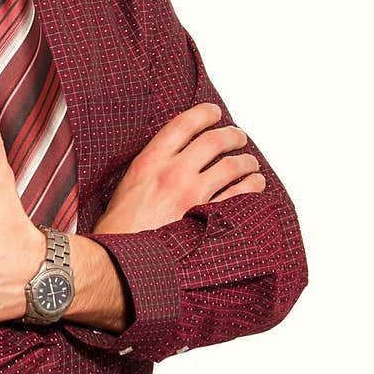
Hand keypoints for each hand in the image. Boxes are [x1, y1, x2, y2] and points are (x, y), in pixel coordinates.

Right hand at [94, 102, 265, 233]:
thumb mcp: (127, 185)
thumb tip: (173, 156)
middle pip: (213, 141)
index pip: (184, 124)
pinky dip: (251, 188)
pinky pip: (238, 196)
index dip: (204, 113)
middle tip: (238, 137)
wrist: (118, 261)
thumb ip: (151, 168)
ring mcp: (192, 196)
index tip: (214, 112)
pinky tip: (255, 186)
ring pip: (231, 166)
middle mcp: (173, 173)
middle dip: (232, 135)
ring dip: (246, 162)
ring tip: (250, 164)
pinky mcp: (205, 218)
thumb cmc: (119, 228)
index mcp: (150, 162)